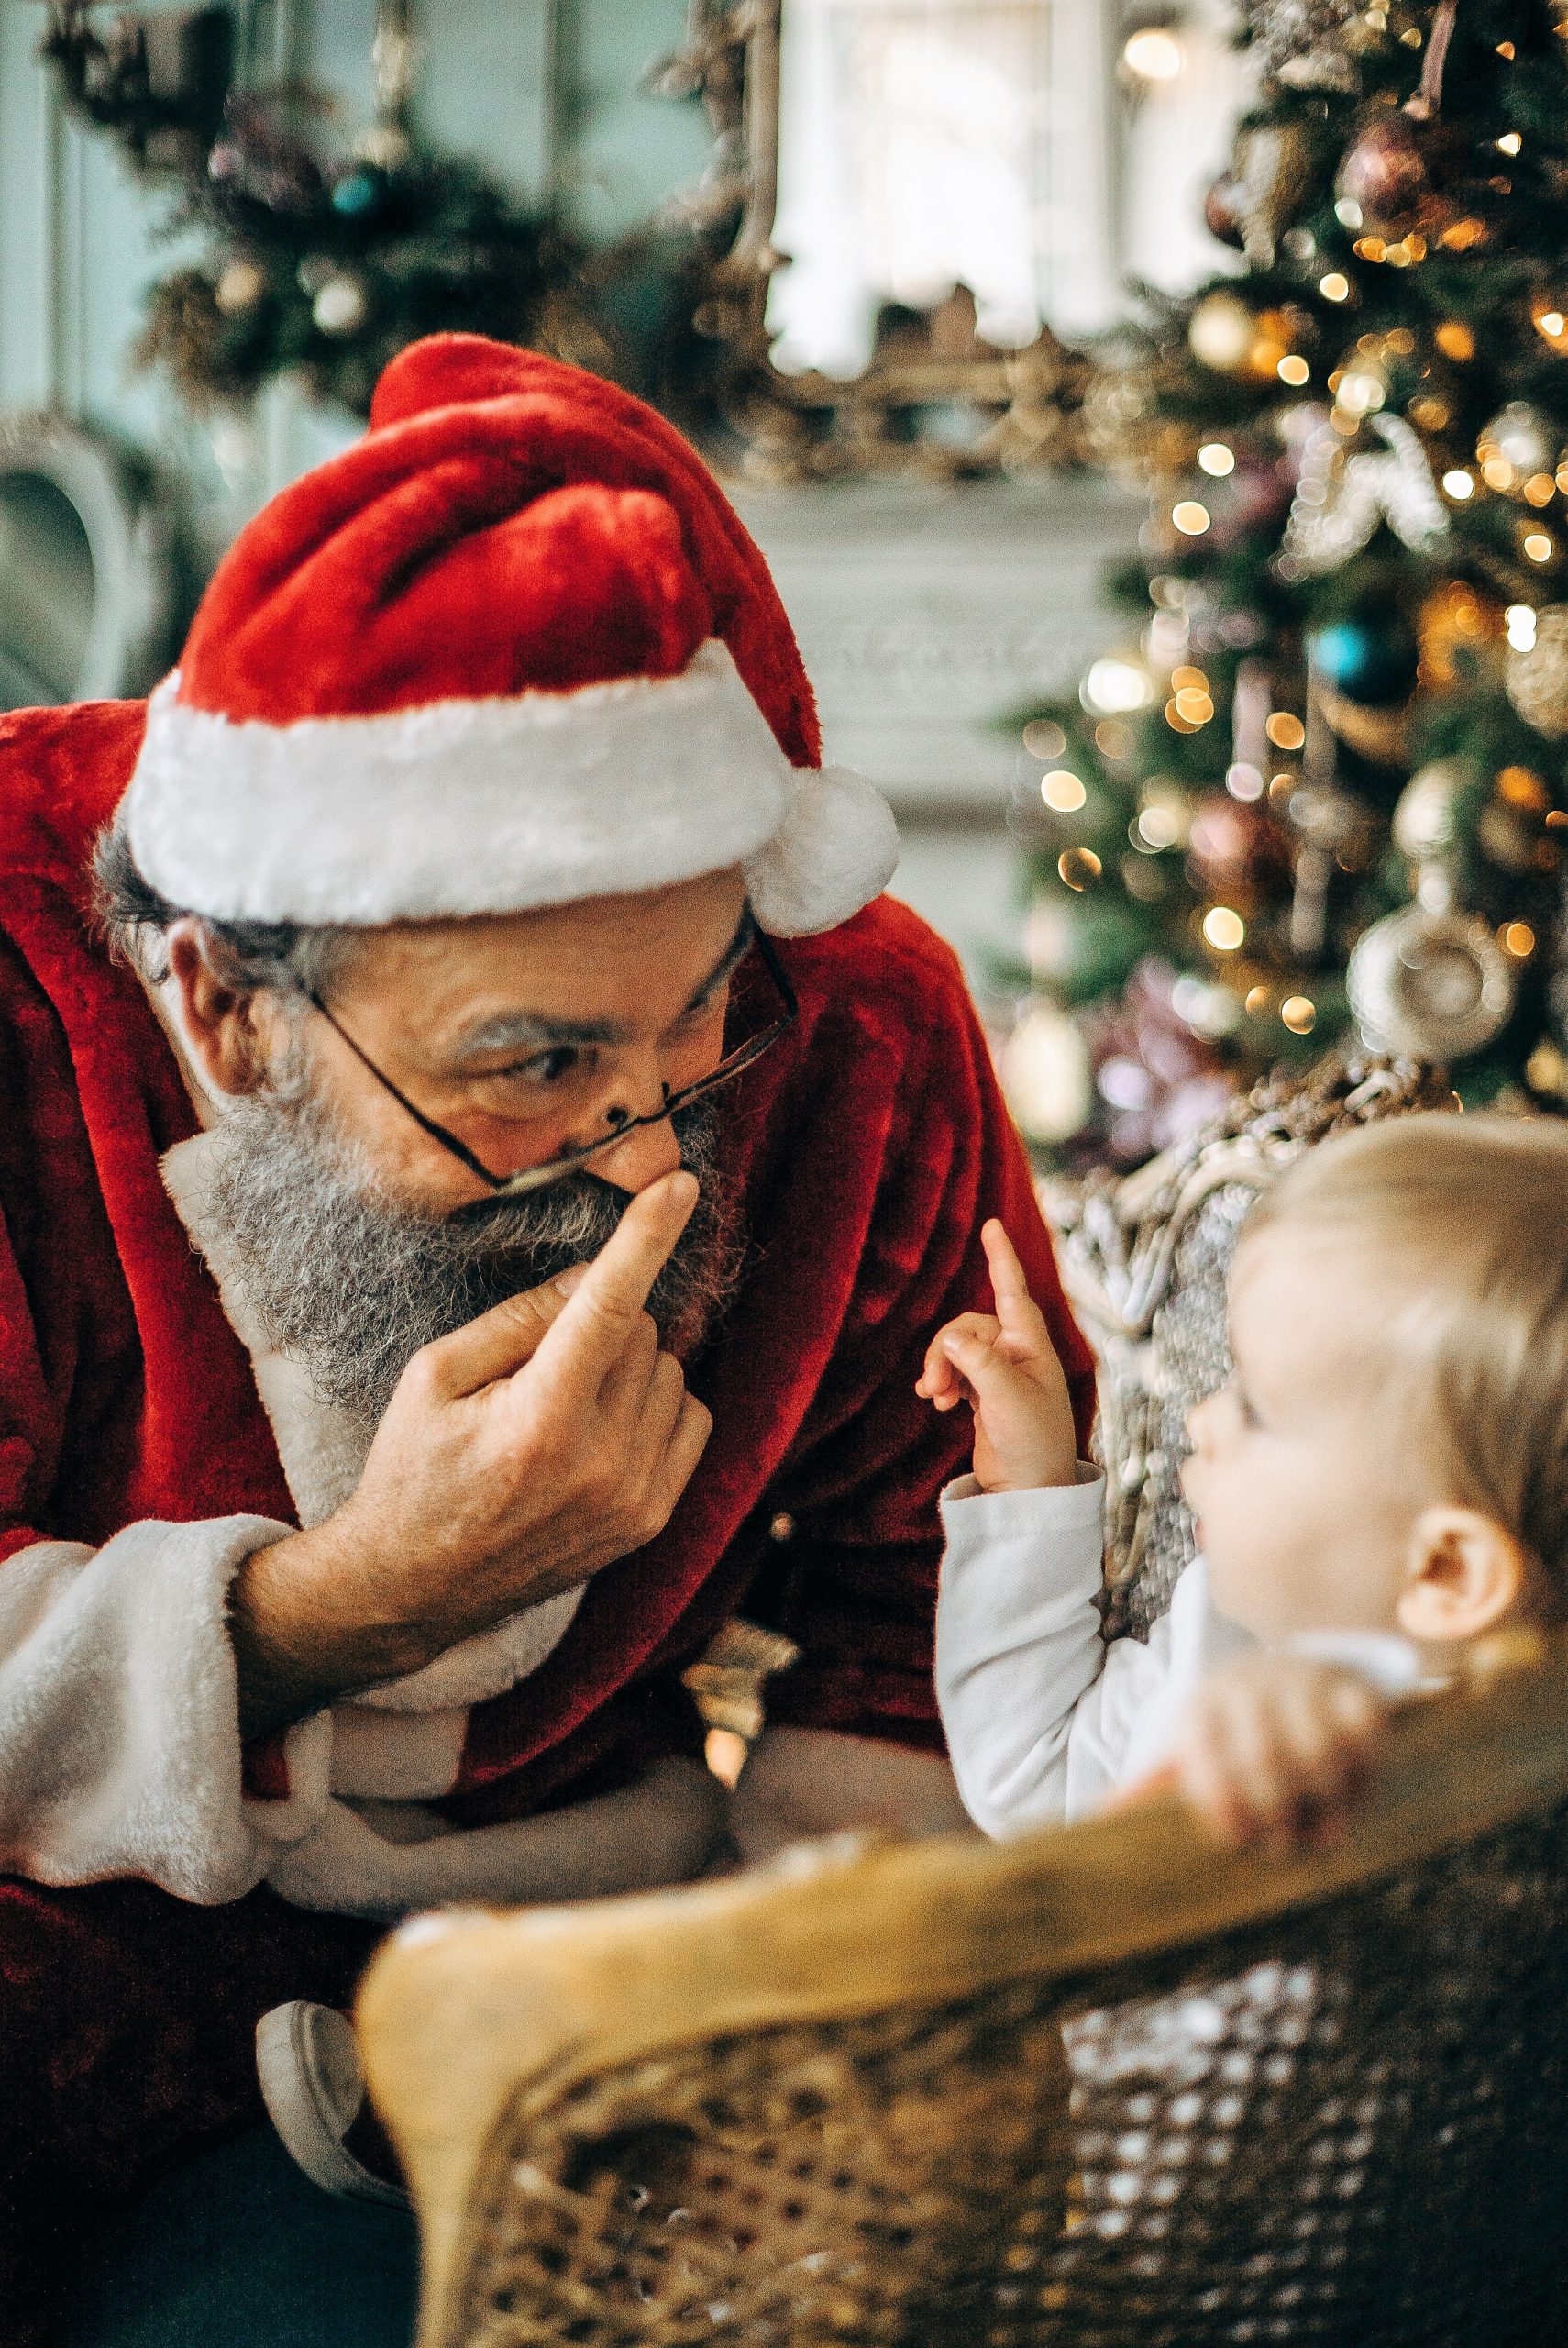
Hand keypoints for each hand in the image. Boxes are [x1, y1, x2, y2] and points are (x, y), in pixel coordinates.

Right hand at [231, 1171, 712, 1734]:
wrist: (417, 1586)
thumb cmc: (413, 1469)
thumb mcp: (435, 1375)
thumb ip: (520, 1318)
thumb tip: (595, 1275)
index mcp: (539, 1421)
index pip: (608, 1307)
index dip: (646, 1237)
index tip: (679, 1184)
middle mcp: (600, 1464)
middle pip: (642, 1332)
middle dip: (598, 1324)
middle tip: (534, 1369)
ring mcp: (634, 1498)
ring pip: (671, 1370)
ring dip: (628, 1365)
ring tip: (561, 1407)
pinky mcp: (652, 1521)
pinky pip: (692, 1418)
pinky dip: (656, 1402)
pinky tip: (600, 1428)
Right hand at [915, 1219, 1077, 1492]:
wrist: (1030, 1490)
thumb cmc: (1032, 1443)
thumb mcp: (1006, 1398)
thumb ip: (978, 1362)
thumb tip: (950, 1339)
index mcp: (1032, 1346)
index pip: (1012, 1291)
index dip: (1001, 1257)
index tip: (991, 1225)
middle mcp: (1017, 1353)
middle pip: (967, 1326)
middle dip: (945, 1350)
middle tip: (933, 1388)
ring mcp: (1000, 1373)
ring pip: (957, 1349)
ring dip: (941, 1368)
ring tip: (934, 1398)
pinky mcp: (985, 1394)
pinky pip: (956, 1370)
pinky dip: (943, 1381)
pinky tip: (936, 1402)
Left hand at [1162, 1653, 1388, 1849]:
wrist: (1282, 1670)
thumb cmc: (1230, 1732)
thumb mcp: (1187, 1749)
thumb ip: (1152, 1785)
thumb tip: (1103, 1815)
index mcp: (1200, 1708)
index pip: (1207, 1761)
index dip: (1225, 1810)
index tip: (1238, 1839)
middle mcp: (1249, 1688)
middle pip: (1266, 1762)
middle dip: (1278, 1814)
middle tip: (1285, 1842)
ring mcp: (1302, 1682)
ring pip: (1320, 1750)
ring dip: (1327, 1800)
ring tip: (1322, 1827)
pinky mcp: (1350, 1686)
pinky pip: (1364, 1728)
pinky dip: (1366, 1767)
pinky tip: (1353, 1788)